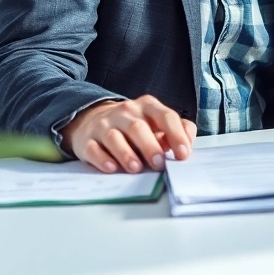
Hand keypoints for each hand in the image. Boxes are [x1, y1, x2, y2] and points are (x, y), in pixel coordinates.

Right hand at [61, 96, 196, 172]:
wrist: (92, 119)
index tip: (183, 154)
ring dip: (126, 154)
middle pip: (138, 127)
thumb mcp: (155, 122)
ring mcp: (104, 125)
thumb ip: (176, 130)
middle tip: (160, 165)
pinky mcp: (87, 140)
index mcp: (147, 106)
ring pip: (114, 137)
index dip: (176, 135)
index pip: (165, 116)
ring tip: (137, 169)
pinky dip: (102, 159)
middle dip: (150, 146)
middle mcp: (125, 112)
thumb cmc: (133, 125)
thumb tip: (187, 145)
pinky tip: (112, 168)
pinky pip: (93, 149)